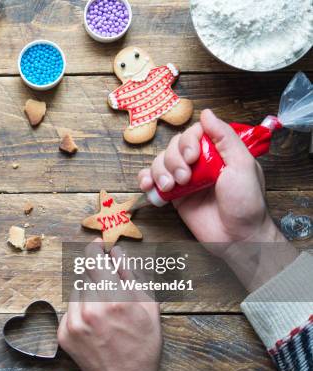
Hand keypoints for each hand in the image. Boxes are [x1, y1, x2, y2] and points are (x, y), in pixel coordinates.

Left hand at [58, 242, 161, 370]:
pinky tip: (95, 323)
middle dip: (97, 275)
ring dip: (88, 292)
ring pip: (76, 290)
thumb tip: (116, 252)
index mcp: (115, 299)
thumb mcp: (148, 306)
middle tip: (109, 286)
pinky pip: (69, 309)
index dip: (94, 248)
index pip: (94, 259)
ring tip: (105, 310)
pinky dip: (80, 309)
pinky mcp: (64, 333)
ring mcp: (74, 322)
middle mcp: (91, 309)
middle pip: (84, 274)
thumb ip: (131, 275)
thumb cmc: (142, 344)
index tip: (97, 244)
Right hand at [138, 109, 297, 290]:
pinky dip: (146, 181)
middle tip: (185, 177)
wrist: (237, 237)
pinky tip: (148, 186)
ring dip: (160, 172)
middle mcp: (199, 163)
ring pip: (160, 163)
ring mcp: (184, 179)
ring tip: (171, 187)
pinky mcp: (173, 196)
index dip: (187, 141)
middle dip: (174, 160)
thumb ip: (225, 137)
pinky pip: (152, 181)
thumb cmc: (246, 203)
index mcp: (217, 152)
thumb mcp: (243, 164)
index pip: (193, 133)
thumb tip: (207, 113)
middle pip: (173, 147)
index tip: (193, 156)